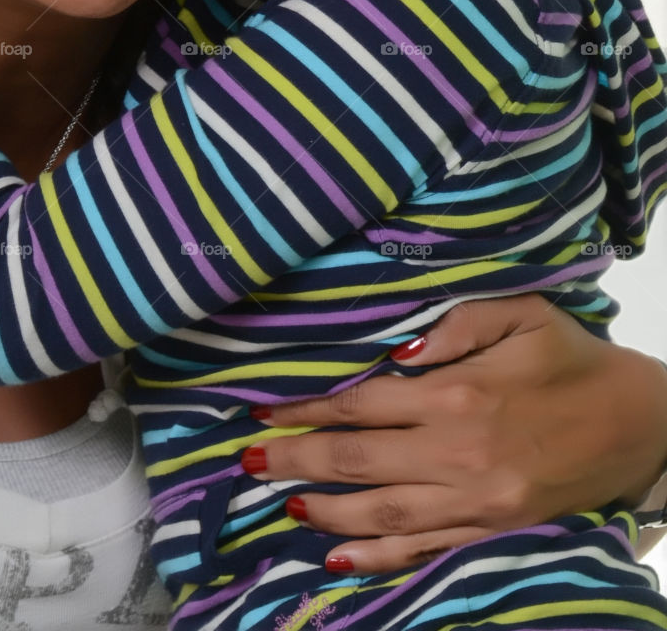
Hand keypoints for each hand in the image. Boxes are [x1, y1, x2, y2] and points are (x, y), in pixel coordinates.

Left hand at [246, 294, 666, 572]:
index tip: (265, 408)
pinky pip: (422, 550)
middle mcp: (458, 454)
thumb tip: (397, 348)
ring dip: (322, 508)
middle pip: (357, 461)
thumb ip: (457, 324)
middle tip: (246, 459)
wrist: (641, 426)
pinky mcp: (490, 531)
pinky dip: (376, 558)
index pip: (362, 404)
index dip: (307, 408)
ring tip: (278, 498)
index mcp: (459, 394)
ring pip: (380, 514)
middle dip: (295, 459)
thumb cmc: (572, 359)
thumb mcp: (522, 315)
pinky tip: (336, 557)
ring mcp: (474, 502)